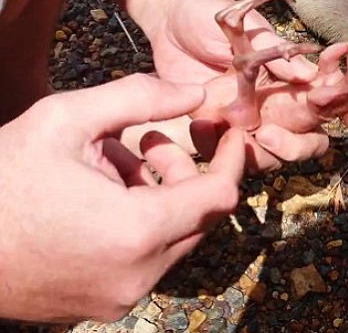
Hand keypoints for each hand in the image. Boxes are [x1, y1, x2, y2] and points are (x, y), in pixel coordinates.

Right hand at [0, 75, 244, 322]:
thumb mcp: (64, 121)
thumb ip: (139, 98)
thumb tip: (194, 92)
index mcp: (137, 231)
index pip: (220, 196)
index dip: (233, 159)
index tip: (232, 134)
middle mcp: (139, 273)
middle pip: (197, 217)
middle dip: (185, 173)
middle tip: (150, 142)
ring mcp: (123, 296)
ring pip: (172, 238)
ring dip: (160, 197)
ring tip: (115, 163)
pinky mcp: (105, 305)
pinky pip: (146, 259)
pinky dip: (141, 224)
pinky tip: (101, 196)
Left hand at [140, 0, 347, 169]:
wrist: (165, 18)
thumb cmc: (212, 16)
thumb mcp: (249, 29)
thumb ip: (276, 53)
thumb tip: (309, 76)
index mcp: (291, 82)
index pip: (329, 104)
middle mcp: (275, 108)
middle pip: (304, 144)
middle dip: (296, 148)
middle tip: (271, 136)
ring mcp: (245, 124)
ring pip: (267, 158)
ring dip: (256, 154)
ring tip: (233, 133)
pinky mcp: (212, 134)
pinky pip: (223, 157)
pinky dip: (216, 150)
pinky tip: (201, 126)